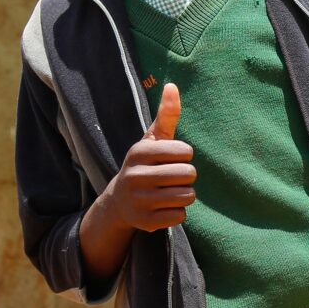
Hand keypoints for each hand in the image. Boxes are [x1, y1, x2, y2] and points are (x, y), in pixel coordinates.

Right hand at [97, 83, 196, 233]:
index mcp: (139, 152)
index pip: (186, 152)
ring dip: (184, 195)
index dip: (184, 156)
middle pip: (189, 175)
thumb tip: (172, 85)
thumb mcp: (152, 139)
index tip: (170, 159)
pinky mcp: (145, 222)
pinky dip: (177, 212)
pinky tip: (161, 207)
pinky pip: (181, 216)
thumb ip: (166, 115)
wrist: (118, 201)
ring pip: (188, 196)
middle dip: (186, 177)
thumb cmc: (144, 164)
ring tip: (166, 192)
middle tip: (170, 178)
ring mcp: (138, 201)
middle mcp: (135, 176)